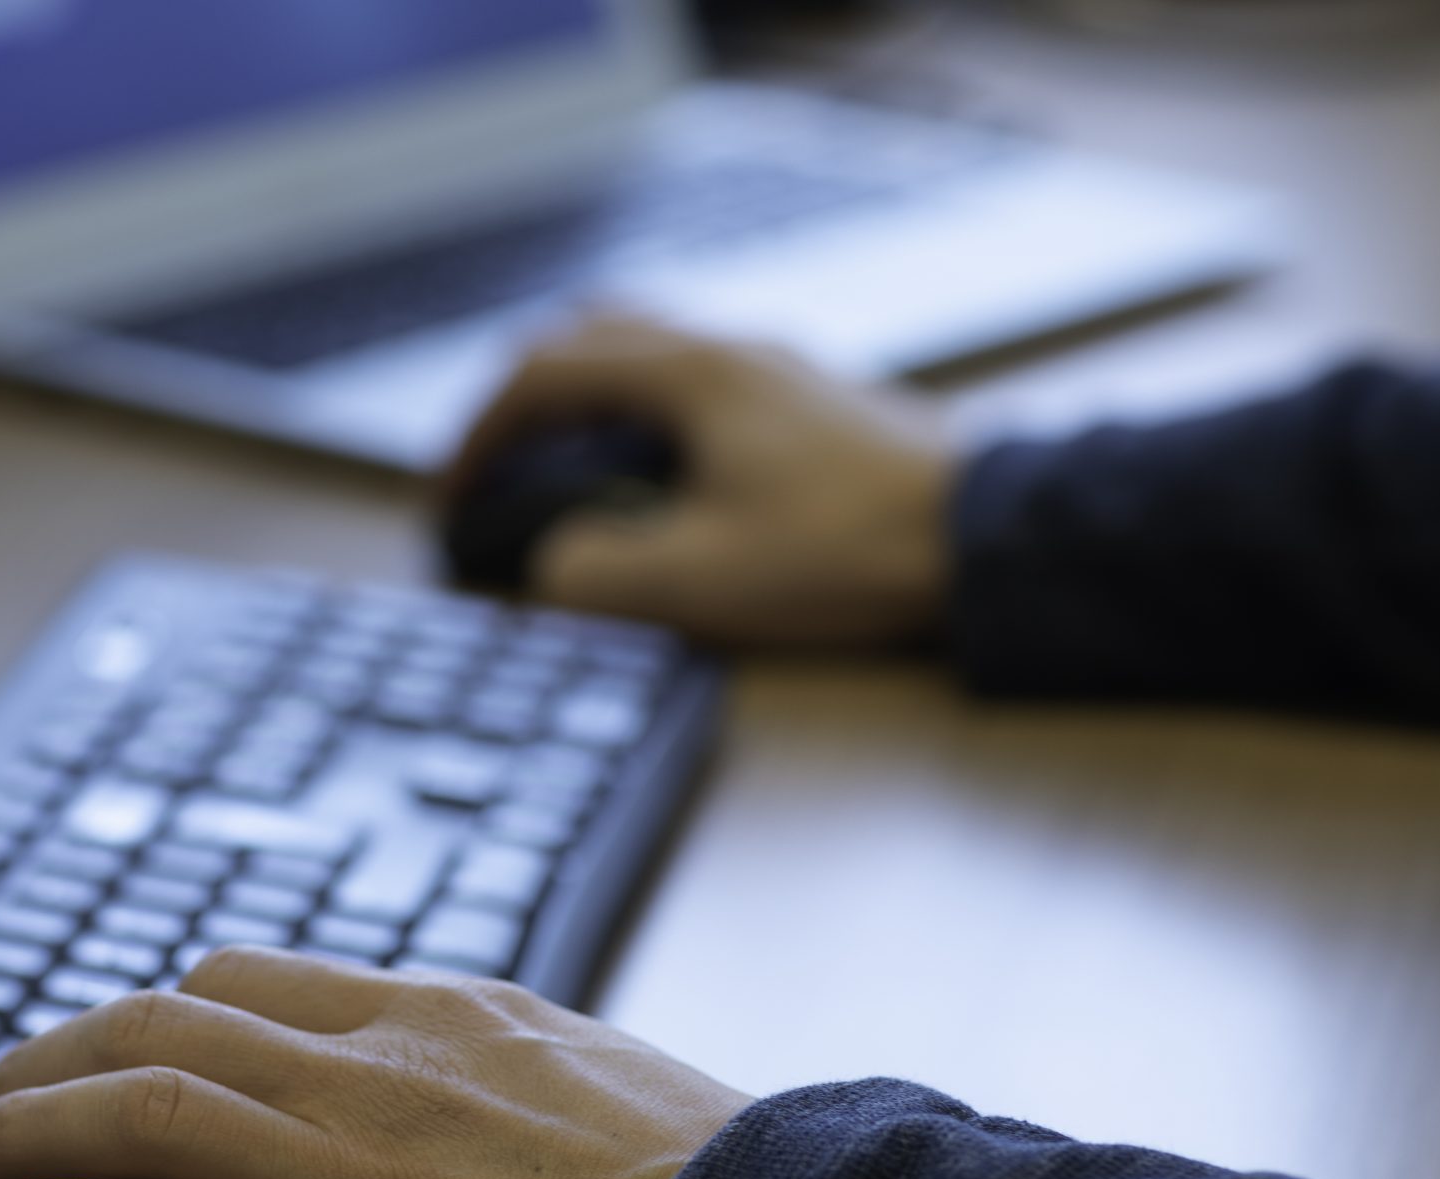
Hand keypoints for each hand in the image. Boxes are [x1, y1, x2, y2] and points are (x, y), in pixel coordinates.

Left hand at [0, 948, 751, 1178]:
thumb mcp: (593, 1072)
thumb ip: (500, 1061)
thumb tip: (463, 1078)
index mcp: (438, 1015)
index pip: (250, 979)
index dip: (150, 1008)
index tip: (105, 1035)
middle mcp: (376, 1074)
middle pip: (163, 1027)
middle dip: (50, 1052)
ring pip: (139, 1115)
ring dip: (20, 1132)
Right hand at [445, 315, 961, 648]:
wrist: (986, 541)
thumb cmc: (851, 552)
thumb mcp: (696, 581)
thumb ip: (594, 574)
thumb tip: (552, 570)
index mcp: (687, 374)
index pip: (540, 372)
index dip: (477, 437)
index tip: (453, 497)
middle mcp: (729, 350)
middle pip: (588, 335)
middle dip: (526, 401)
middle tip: (501, 469)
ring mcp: (777, 370)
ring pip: (648, 353)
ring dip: (590, 406)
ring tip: (572, 481)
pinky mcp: (815, 405)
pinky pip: (702, 386)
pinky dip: (651, 422)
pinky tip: (667, 490)